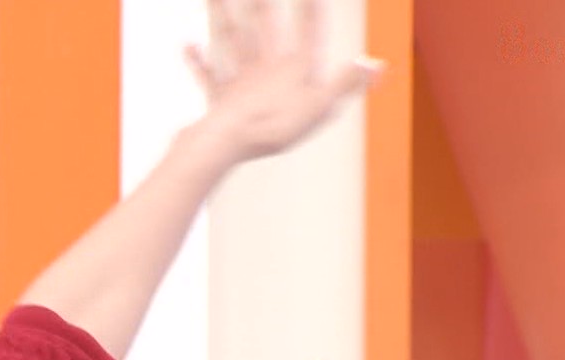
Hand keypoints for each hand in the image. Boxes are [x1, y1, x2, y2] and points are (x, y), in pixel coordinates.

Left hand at [183, 0, 383, 162]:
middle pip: (263, 24)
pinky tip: (187, 44)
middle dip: (261, 2)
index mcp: (294, 69)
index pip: (310, 31)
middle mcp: (266, 65)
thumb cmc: (277, 127)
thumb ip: (348, 83)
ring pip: (231, 39)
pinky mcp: (219, 97)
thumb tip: (377, 63)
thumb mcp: (323, 108)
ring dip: (222, 14)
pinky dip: (196, 61)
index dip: (312, 9)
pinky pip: (207, 75)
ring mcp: (240, 79)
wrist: (231, 141)